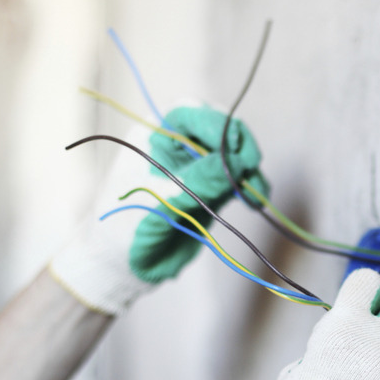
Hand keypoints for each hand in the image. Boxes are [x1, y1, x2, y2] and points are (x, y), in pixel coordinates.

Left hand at [49, 104, 268, 314]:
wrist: (121, 265)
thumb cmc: (126, 226)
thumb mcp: (161, 199)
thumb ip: (199, 179)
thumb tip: (238, 160)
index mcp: (153, 136)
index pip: (189, 113)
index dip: (216, 123)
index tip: (236, 143)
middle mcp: (175, 147)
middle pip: (216, 131)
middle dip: (237, 147)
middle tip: (252, 165)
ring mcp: (194, 169)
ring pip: (231, 157)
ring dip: (248, 171)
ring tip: (258, 194)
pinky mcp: (208, 191)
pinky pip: (233, 181)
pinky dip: (248, 187)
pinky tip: (258, 199)